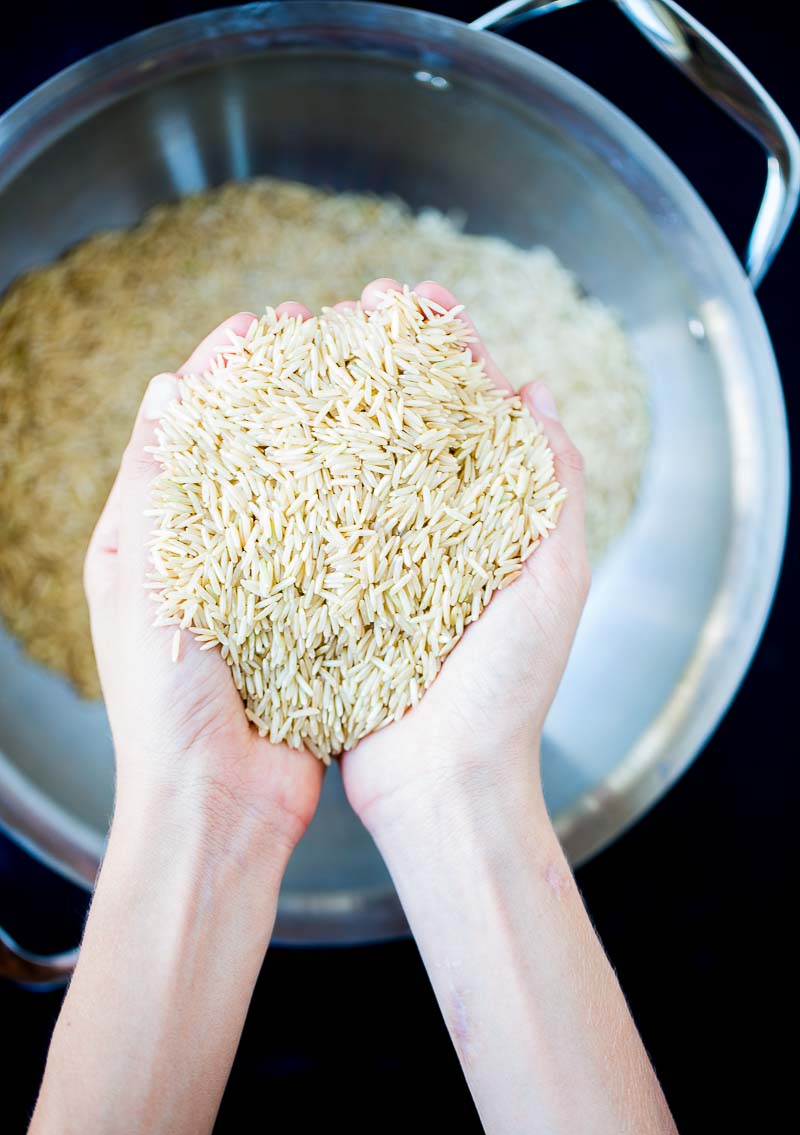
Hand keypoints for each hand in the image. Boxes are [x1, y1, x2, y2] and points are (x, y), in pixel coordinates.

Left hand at [84, 304, 323, 862]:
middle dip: (286, 390)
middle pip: (248, 449)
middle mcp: (207, 556)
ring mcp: (262, 586)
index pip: (188, 429)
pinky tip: (396, 473)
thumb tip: (168, 388)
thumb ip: (154, 487)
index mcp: (151, 541)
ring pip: (298, 492)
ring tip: (374, 388)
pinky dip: (359, 505)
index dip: (224, 369)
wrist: (217, 804)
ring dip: (330, 440)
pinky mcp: (310, 618)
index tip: (265, 326)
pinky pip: (335, 548)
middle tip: (331, 339)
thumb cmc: (163, 702)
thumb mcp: (139, 582)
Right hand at [338, 279, 589, 835]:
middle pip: (408, 421)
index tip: (419, 300)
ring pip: (356, 461)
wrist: (443, 783)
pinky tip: (270, 431)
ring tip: (306, 346)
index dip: (448, 348)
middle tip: (356, 306)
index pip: (473, 410)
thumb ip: (556, 485)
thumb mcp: (555, 579)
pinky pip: (314, 520)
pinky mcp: (336, 589)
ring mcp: (383, 556)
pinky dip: (296, 472)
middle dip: (385, 357)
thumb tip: (538, 394)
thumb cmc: (507, 689)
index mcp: (494, 515)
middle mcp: (436, 526)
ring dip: (335, 401)